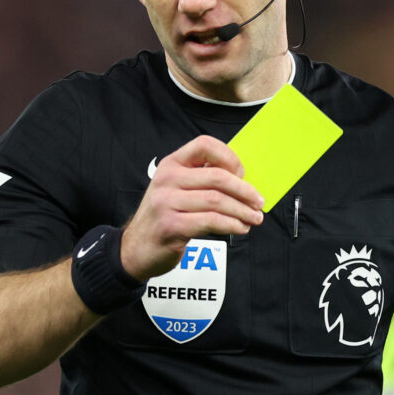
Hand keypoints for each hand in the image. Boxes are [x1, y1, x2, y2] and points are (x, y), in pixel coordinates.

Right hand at [120, 135, 263, 280]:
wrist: (135, 248)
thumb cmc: (164, 217)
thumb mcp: (176, 190)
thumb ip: (201, 179)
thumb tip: (241, 178)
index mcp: (171, 164)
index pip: (204, 145)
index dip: (229, 157)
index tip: (243, 174)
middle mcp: (167, 179)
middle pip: (217, 177)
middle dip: (244, 190)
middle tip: (258, 202)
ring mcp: (167, 202)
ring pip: (217, 200)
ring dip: (242, 210)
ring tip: (254, 218)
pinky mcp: (171, 225)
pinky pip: (211, 221)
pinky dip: (231, 224)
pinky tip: (240, 228)